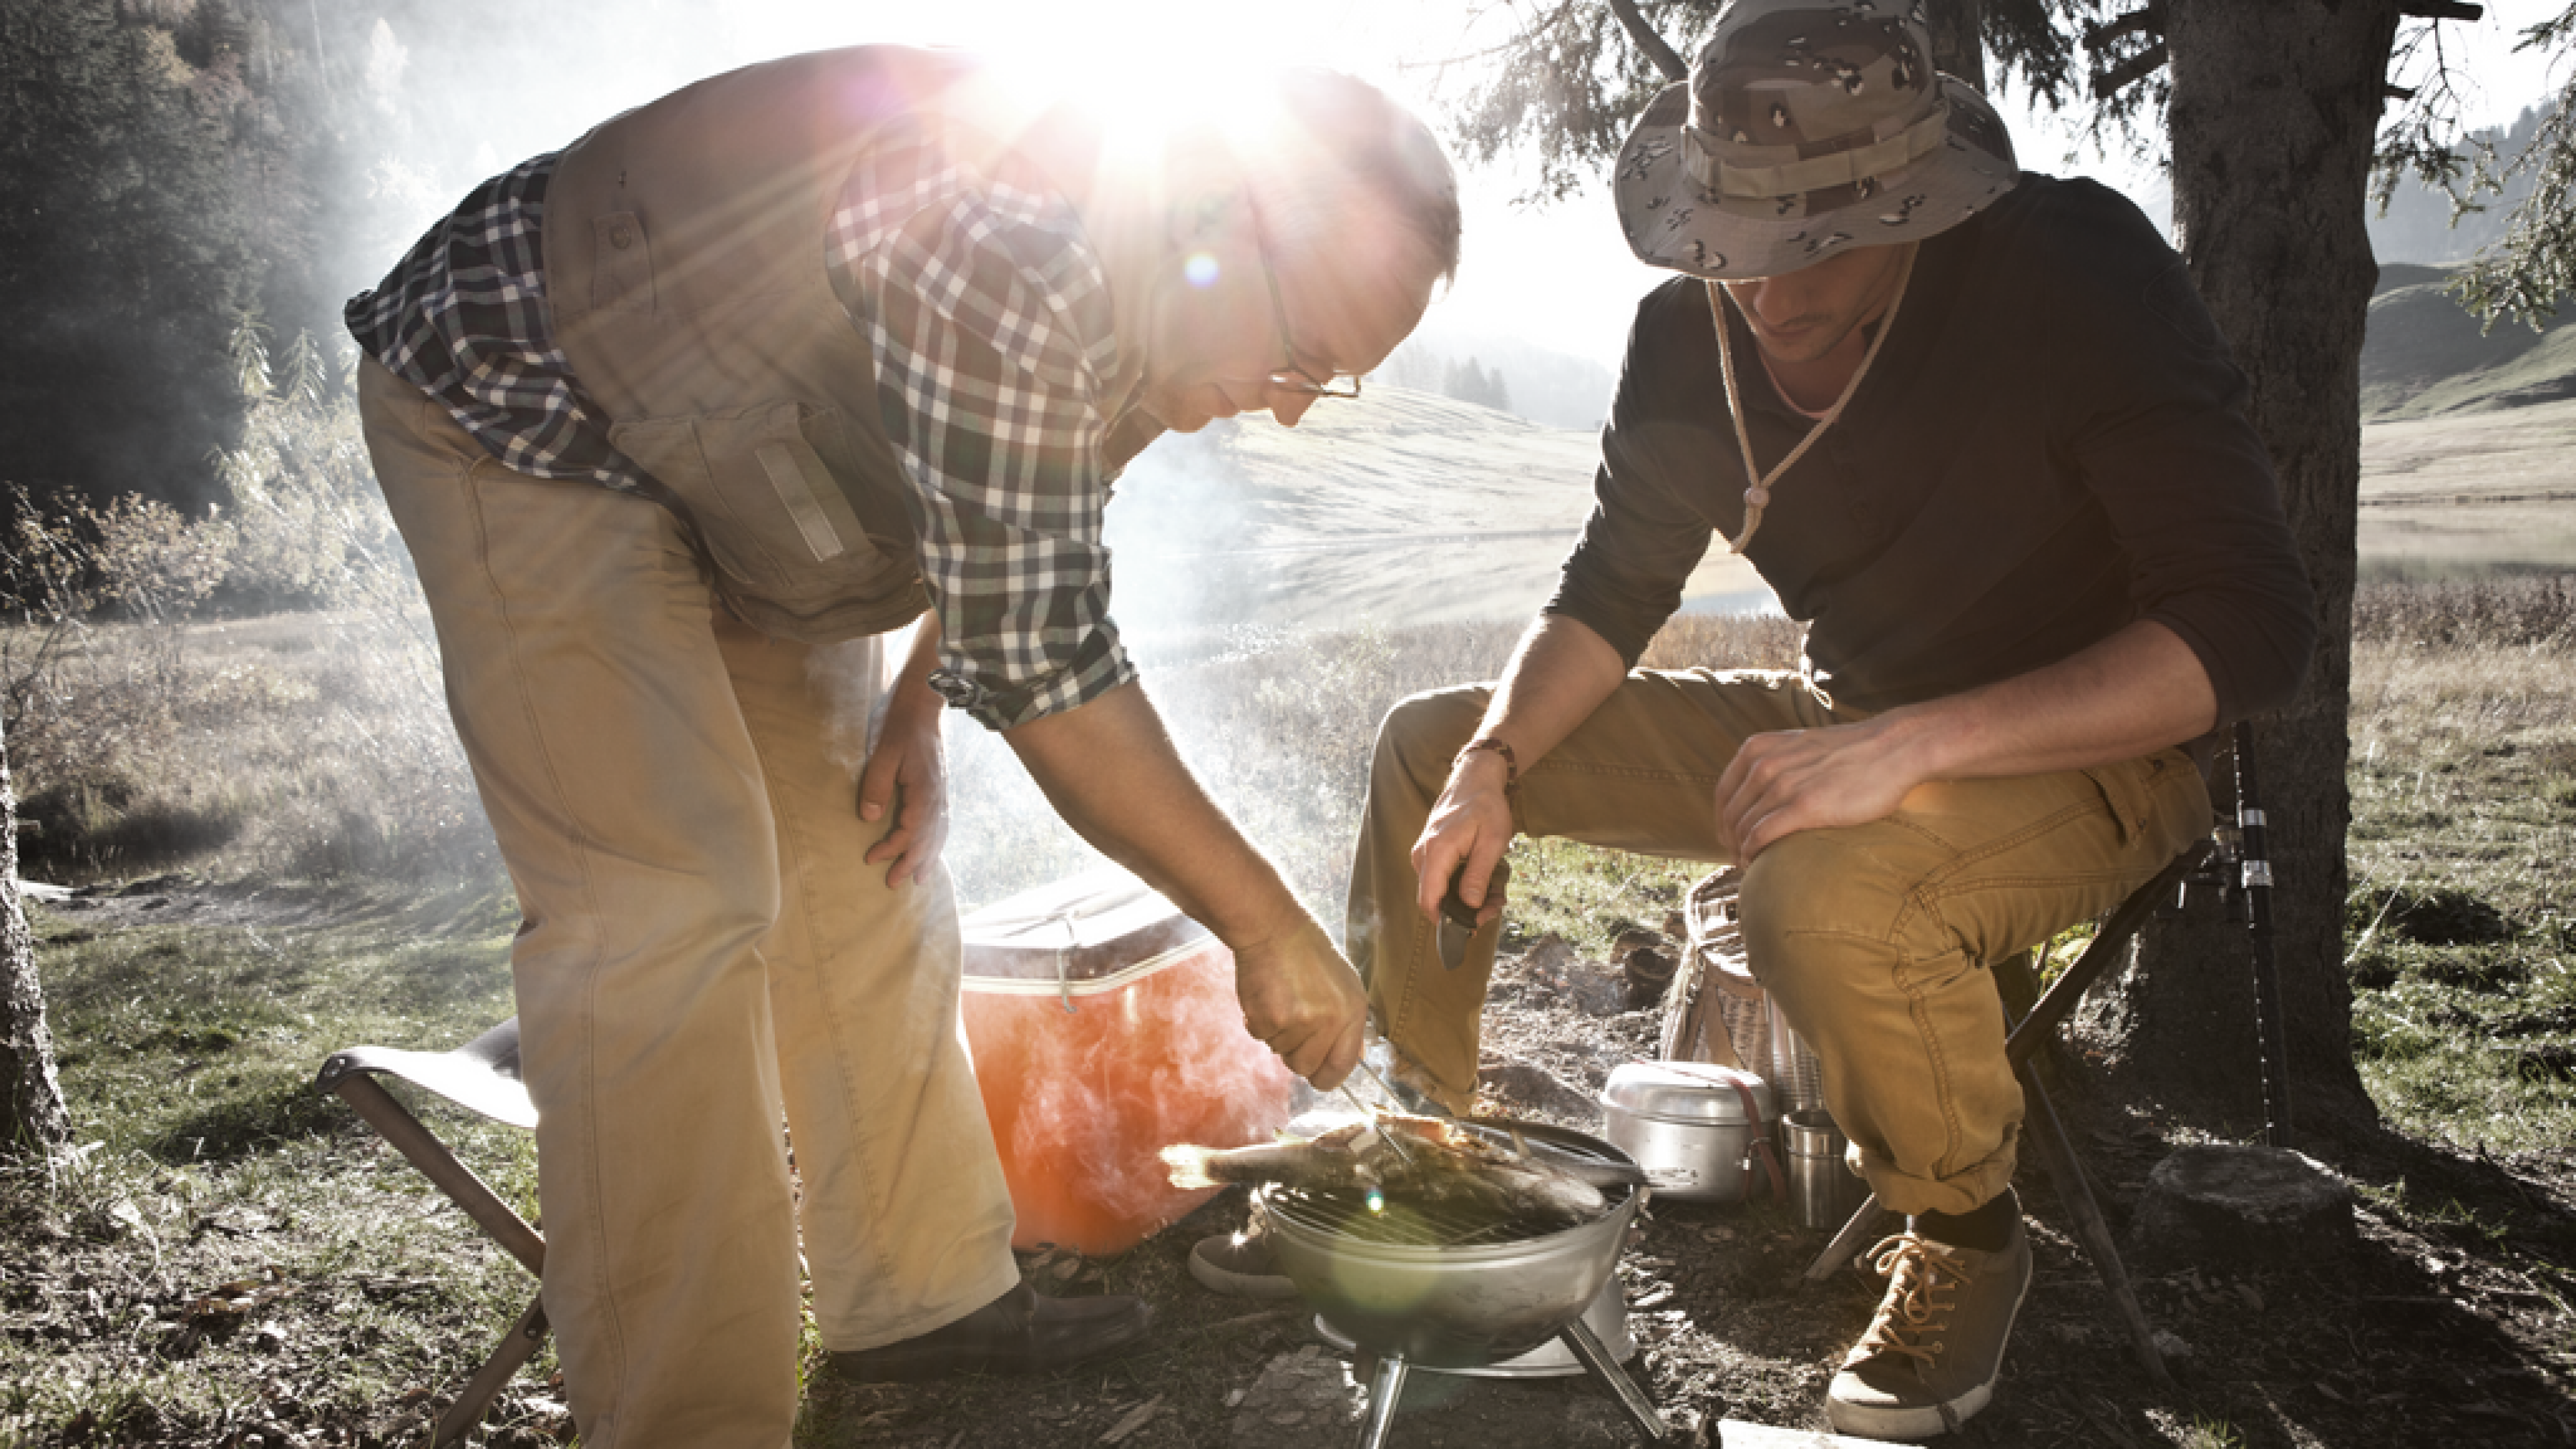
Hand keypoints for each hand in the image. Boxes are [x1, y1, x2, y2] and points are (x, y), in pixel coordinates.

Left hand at [859, 702, 947, 886]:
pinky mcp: (939, 787)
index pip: (908, 831)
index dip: (890, 849)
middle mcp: (937, 796)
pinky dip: (937, 840)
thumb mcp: (882, 754)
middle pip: (926, 839)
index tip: (870, 859)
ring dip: (928, 857)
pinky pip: (942, 822)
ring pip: (938, 833)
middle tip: (893, 883)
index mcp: (923, 792)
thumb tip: (870, 818)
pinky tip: (933, 847)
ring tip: (920, 877)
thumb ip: (875, 787)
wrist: (922, 705)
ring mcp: (941, 792)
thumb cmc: (900, 727)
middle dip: (910, 863)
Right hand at [1232, 913, 1366, 1089]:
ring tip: (1282, 1000)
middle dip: (1297, 1052)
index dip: (1327, 1077)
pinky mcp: (1267, 1019)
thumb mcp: (1345, 984)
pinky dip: (1259, 1022)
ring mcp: (1296, 1022)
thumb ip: (1349, 1023)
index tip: (1319, 1074)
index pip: (1341, 1067)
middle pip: (1305, 1067)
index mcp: (1351, 1012)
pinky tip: (1267, 996)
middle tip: (1293, 1022)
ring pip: (1280, 1052)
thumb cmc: (1309, 953)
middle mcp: (1328, 1021)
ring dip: (1278, 1034)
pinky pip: (1260, 1037)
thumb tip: (1352, 1057)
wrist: (1273, 928)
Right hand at [1411, 750, 1513, 925]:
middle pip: (1434, 898)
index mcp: (1437, 851)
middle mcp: (1423, 854)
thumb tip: (1469, 906)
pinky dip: (1460, 885)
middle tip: (1495, 906)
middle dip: (1464, 910)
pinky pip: (1439, 878)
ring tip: (1496, 893)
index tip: (1472, 926)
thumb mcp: (1493, 842)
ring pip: (1438, 890)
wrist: (1475, 780)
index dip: (1447, 920)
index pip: (1429, 899)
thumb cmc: (1486, 807)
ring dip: (1465, 898)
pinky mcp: (1429, 852)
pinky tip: (1483, 881)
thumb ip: (1478, 876)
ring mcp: (1423, 853)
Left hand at [1714, 716, 1929, 860]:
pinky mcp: (1804, 806)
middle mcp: (1764, 764)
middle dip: (1730, 841)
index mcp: (1759, 748)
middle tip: (1738, 859)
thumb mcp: (1800, 746)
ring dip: (1740, 852)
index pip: (1723, 792)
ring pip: (1743, 828)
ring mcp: (1783, 784)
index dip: (1722, 821)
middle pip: (1730, 814)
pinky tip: (1756, 863)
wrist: (1893, 748)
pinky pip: (1762, 836)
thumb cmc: (1853, 751)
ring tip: (1748, 865)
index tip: (1729, 839)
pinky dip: (1752, 854)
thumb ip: (1777, 762)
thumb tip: (1763, 791)